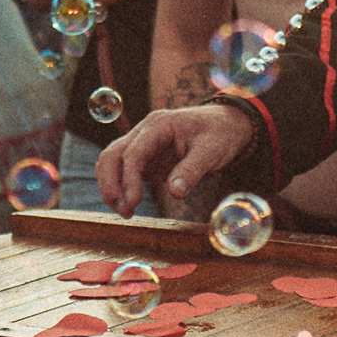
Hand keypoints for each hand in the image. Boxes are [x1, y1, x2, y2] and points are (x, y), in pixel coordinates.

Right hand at [94, 101, 256, 214]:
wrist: (225, 125)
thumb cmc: (220, 134)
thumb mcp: (212, 151)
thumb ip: (192, 171)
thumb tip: (175, 193)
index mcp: (160, 124)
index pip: (134, 151)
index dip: (129, 178)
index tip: (133, 203)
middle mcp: (145, 131)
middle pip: (112, 155)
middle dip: (111, 184)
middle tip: (124, 212)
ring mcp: (142, 143)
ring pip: (111, 162)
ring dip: (111, 187)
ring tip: (126, 212)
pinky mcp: (145, 157)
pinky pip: (122, 170)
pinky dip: (119, 187)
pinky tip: (128, 205)